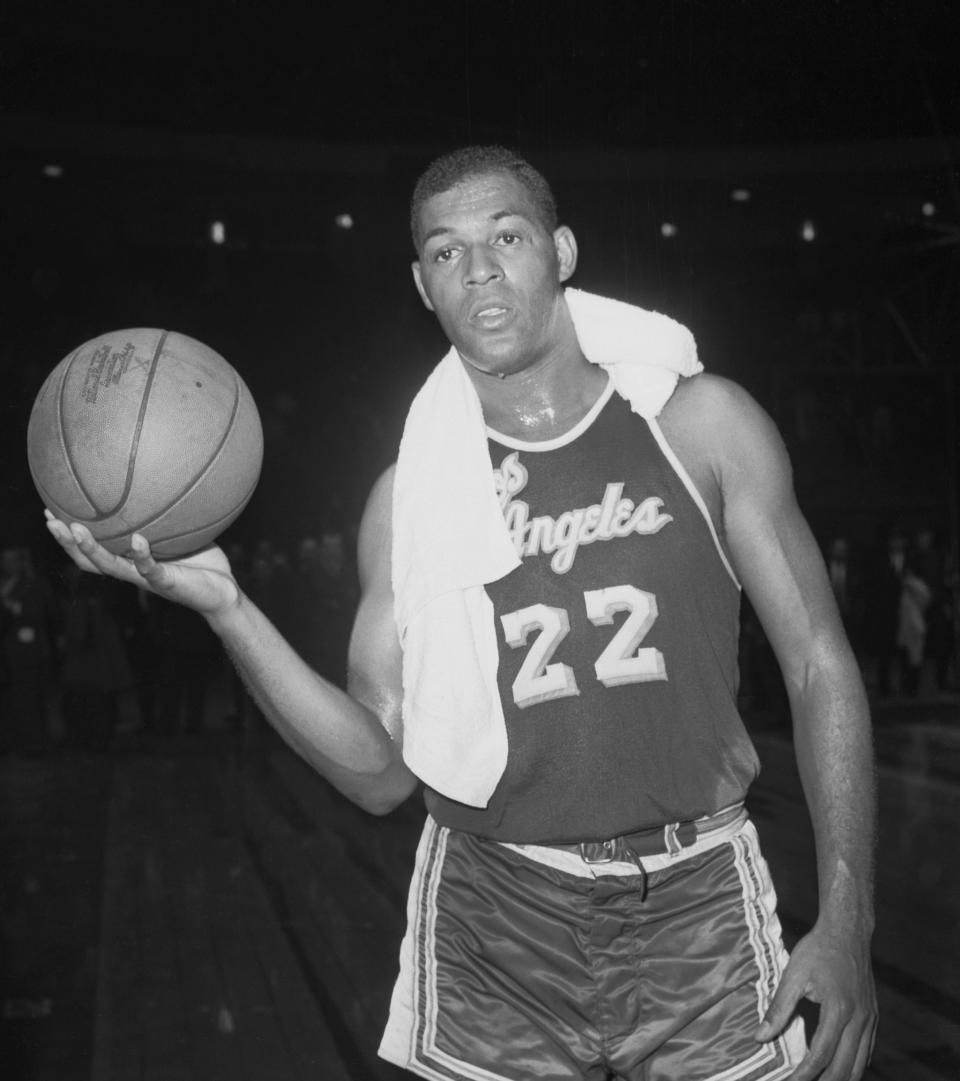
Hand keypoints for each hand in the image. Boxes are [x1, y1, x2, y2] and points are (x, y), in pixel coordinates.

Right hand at [44, 512, 239, 618]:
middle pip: (88, 560)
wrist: (225, 594)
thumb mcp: (184, 533)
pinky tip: (137, 539)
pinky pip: (150, 570)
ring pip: (110, 567)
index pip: (91, 549)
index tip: (50, 511)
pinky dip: (142, 555)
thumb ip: (171, 512)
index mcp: (130, 560)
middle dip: (66, 541)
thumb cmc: (203, 563)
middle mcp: (132, 571)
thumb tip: (165, 475)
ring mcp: (147, 579)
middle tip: (50, 519)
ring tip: (76, 529)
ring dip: (91, 549)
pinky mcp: (168, 583)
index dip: (68, 535)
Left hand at [756, 923, 876, 1079]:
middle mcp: (859, 1020)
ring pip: (859, 1065)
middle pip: (844, 1069)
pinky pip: (866, 1052)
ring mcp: (870, 1020)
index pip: (821, 1055)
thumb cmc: (818, 950)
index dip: (804, 1075)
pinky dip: (852, 1066)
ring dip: (839, 1079)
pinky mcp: (873, 1017)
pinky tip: (836, 1069)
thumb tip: (761, 1036)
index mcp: (838, 1010)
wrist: (847, 931)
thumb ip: (778, 1008)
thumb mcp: (793, 974)